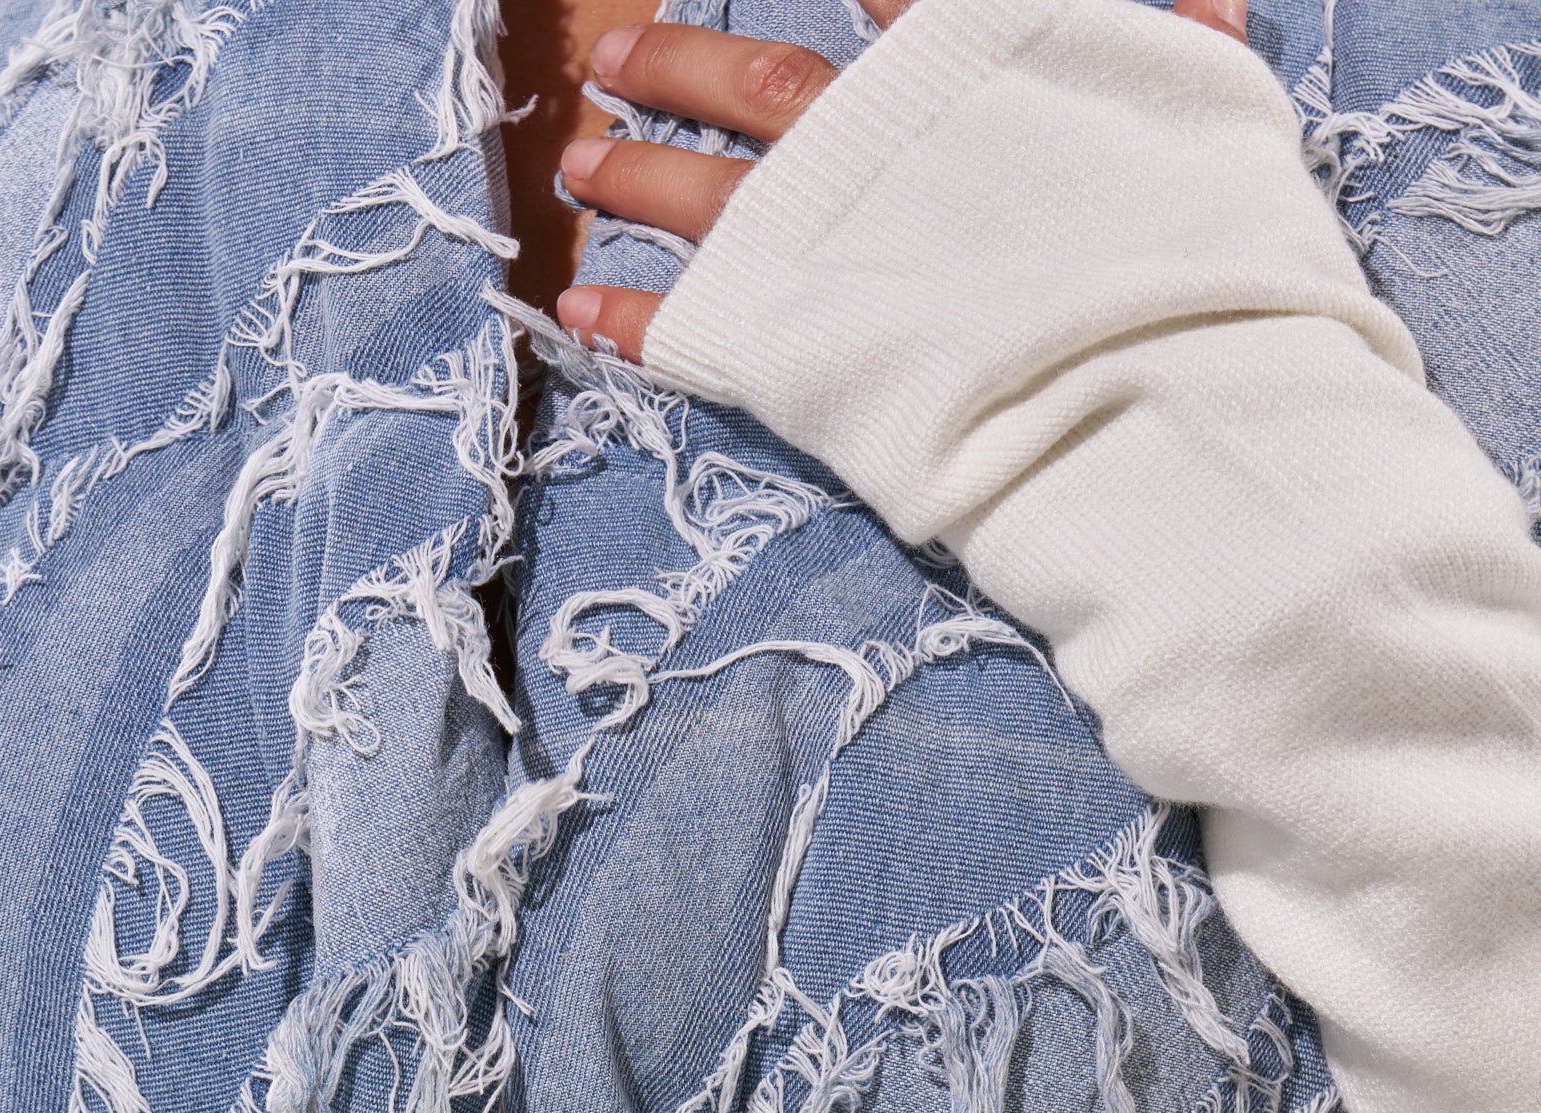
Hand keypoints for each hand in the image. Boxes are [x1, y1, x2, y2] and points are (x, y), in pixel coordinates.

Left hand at [556, 0, 1248, 361]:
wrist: (1143, 395)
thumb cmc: (1196, 256)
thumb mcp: (1215, 120)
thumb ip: (1182, 48)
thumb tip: (1205, 6)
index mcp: (971, 63)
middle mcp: (874, 139)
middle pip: (755, 83)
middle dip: (680, 65)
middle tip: (617, 59)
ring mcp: (819, 243)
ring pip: (699, 193)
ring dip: (631, 173)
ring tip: (579, 162)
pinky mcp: (784, 349)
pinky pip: (681, 329)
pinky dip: (626, 318)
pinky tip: (577, 307)